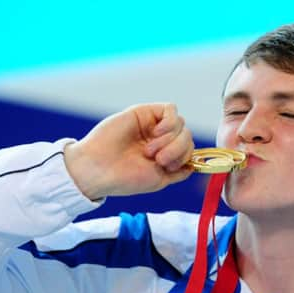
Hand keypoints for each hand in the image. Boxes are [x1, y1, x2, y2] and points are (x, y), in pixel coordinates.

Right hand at [65, 103, 193, 199]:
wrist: (99, 170)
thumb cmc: (125, 179)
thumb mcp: (159, 180)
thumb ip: (179, 172)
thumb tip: (194, 165)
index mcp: (165, 155)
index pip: (189, 149)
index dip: (185, 157)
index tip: (169, 167)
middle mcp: (160, 139)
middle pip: (187, 136)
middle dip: (178, 150)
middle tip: (159, 160)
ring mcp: (152, 125)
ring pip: (181, 125)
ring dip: (171, 140)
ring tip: (150, 151)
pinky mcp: (143, 113)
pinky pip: (170, 110)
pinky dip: (169, 123)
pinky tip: (156, 134)